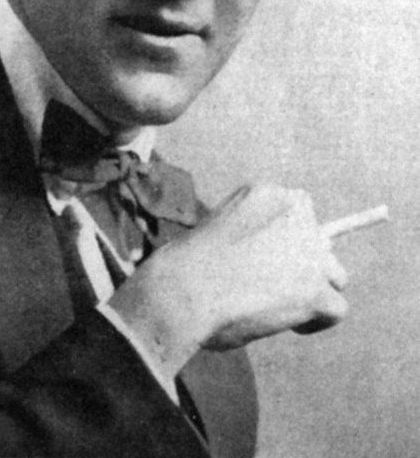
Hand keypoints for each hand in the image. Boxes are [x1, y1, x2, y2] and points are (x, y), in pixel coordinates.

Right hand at [109, 183, 347, 379]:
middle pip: (319, 242)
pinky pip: (337, 308)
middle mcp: (295, 213)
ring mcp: (309, 251)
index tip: (267, 259)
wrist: (182, 289)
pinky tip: (288, 326)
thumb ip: (254, 233)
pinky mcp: (316, 288)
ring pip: (335, 274)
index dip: (286, 240)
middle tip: (271, 286)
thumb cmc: (187, 267)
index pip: (298, 212)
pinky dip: (316, 322)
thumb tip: (277, 262)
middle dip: (303, 264)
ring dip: (314, 290)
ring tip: (279, 306)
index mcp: (266, 192)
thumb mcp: (221, 227)